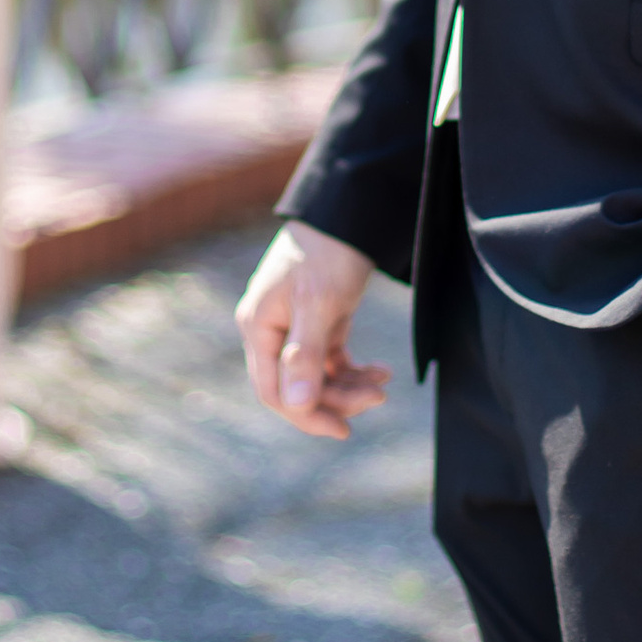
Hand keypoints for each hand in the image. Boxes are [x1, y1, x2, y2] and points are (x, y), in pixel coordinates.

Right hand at [236, 222, 390, 442]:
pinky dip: (354, 369)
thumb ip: (305, 356)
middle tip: (377, 398)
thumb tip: (297, 405)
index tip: (342, 428)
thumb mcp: (319, 304)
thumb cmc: (327, 252)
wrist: (348, 212)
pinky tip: (381, 371)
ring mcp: (293, 327)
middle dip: (336, 398)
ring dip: (350, 386)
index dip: (305, 415)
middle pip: (297, 387)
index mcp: (259, 327)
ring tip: (383, 382)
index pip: (272, 391)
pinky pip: (331, 360)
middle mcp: (271, 330)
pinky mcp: (318, 321)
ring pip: (317, 377)